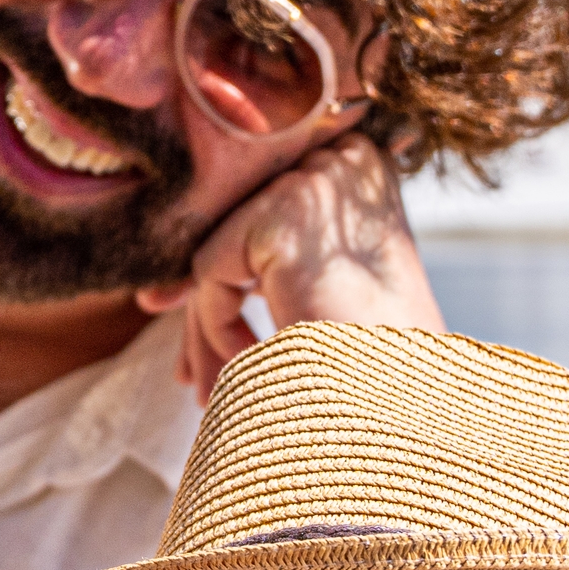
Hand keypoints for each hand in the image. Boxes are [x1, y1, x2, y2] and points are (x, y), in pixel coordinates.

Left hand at [135, 133, 445, 398]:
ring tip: (208, 391)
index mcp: (367, 171)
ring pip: (222, 250)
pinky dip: (214, 324)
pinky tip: (244, 363)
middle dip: (209, 305)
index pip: (270, 208)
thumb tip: (158, 294)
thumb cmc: (382, 368)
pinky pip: (212, 267)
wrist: (410, 411)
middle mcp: (348, 158)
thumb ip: (262, 270)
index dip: (232, 274)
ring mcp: (319, 182)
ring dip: (206, 327)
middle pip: (243, 226)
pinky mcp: (285, 216)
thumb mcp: (321, 297)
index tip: (199, 334)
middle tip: (191, 377)